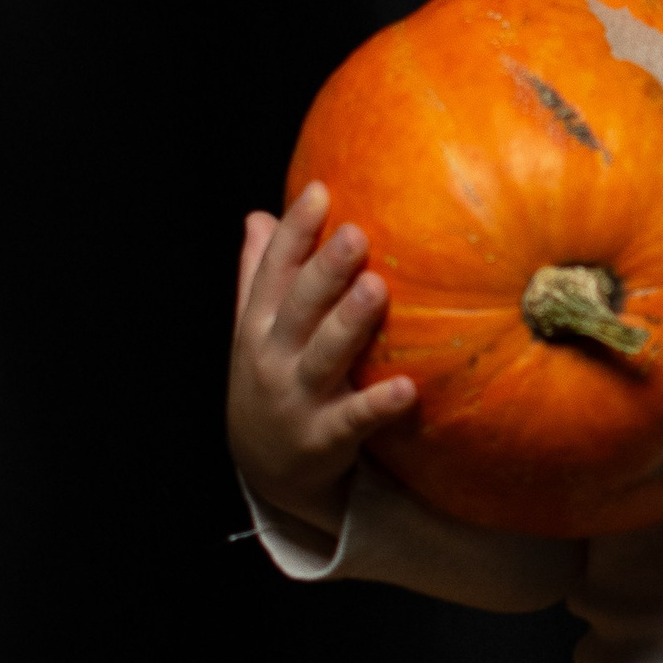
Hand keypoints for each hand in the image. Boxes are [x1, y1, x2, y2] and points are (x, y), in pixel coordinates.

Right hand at [227, 182, 417, 534]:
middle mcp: (272, 358)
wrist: (266, 471)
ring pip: (324, 356)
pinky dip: (378, 405)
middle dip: (325, 270)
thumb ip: (258, 276)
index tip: (320, 191)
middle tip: (356, 234)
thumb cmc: (272, 382)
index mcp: (258, 325)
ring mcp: (297, 399)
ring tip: (377, 288)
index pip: (274, 271)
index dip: (296, 231)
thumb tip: (259, 216)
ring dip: (349, 323)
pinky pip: (355, 419)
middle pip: (299, 307)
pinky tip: (408, 388)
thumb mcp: (254, 331)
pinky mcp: (324, 438)